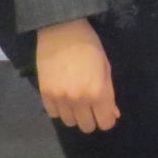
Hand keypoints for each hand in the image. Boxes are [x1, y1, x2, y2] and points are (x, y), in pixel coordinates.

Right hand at [35, 18, 118, 132]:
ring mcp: (60, 98)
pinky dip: (59, 109)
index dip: (107, 119)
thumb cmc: (90, 46)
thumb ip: (109, 93)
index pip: (105, 123)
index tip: (104, 111)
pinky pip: (53, 114)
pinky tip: (62, 96)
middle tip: (90, 106)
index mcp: (98, 92)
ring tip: (75, 100)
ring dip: (74, 114)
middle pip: (87, 127)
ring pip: (69, 122)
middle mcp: (79, 100)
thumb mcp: (106, 68)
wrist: (61, 31)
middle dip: (91, 118)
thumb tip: (113, 114)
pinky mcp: (44, 94)